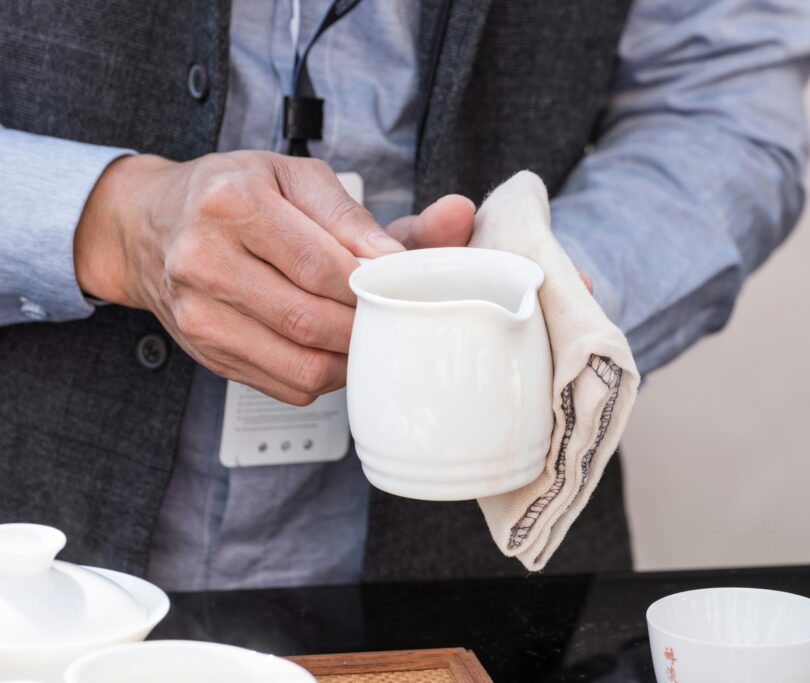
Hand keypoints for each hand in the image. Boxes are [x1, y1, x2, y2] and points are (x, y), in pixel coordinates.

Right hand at [74, 151, 474, 404]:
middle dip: (367, 325)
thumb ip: (366, 213)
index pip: (325, 266)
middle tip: (393, 315)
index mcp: (232, 203)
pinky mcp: (205, 353)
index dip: (375, 285)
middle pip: (313, 320)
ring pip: (302, 364)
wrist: (149, 224)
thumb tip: (453, 222)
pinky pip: (284, 386)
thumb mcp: (296, 179)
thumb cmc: (233, 193)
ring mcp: (199, 314)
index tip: (401, 285)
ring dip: (350, 357)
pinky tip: (331, 348)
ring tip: (366, 332)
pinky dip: (323, 376)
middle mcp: (205, 261)